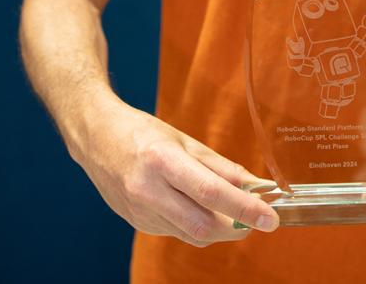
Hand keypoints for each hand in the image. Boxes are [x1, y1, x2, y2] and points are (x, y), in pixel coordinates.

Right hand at [69, 98, 278, 247]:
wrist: (95, 137)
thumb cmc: (142, 133)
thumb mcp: (186, 141)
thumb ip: (222, 167)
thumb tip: (257, 186)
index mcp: (162, 161)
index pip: (211, 193)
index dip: (245, 208)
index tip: (270, 218)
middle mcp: (147, 190)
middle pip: (202, 224)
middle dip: (237, 227)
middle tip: (258, 218)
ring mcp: (139, 211)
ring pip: (192, 234)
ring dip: (220, 228)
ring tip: (233, 211)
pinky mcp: (137, 223)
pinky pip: (178, 232)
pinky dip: (197, 225)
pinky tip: (200, 208)